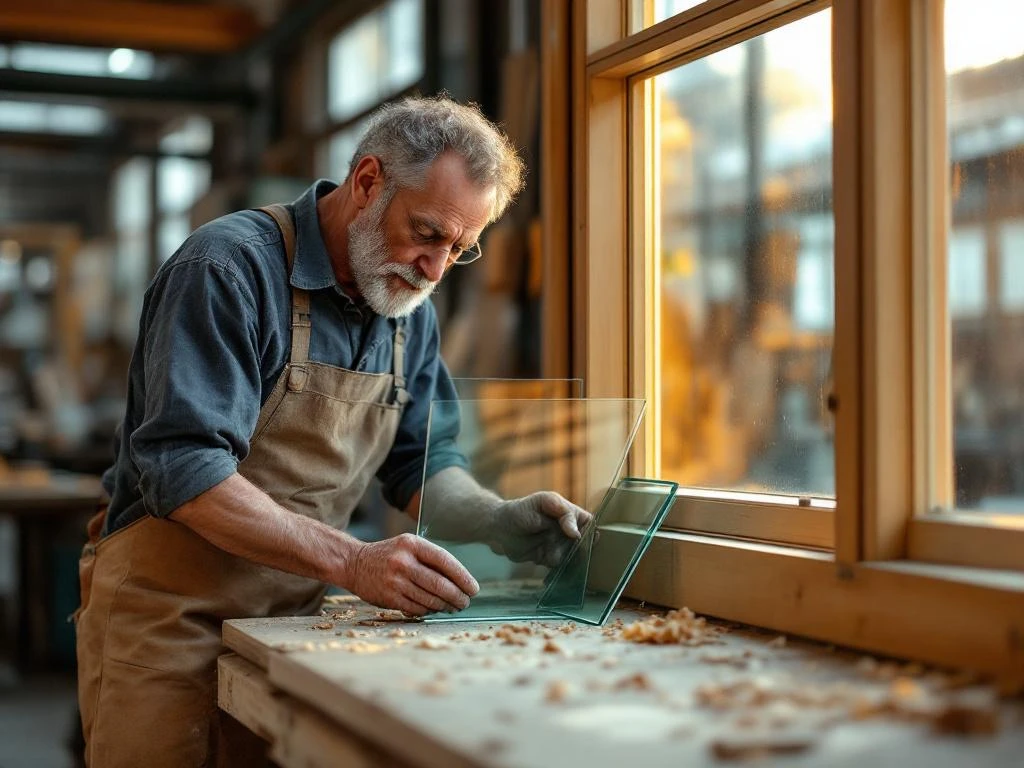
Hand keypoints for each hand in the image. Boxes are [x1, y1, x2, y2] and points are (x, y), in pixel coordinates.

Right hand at [346, 533, 478, 615]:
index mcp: (412, 544)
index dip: (463, 577)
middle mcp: (404, 561)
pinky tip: (434, 609)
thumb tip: (460, 580)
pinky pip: (417, 608)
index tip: (473, 588)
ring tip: (453, 607)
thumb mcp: (409, 547)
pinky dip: (429, 610)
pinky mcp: (389, 598)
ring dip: (445, 606)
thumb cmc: (389, 555)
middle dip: (458, 596)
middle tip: (465, 602)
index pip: (445, 561)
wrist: (355, 563)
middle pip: (440, 584)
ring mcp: (395, 581)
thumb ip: (431, 559)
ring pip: (430, 599)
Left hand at [486, 492, 592, 567]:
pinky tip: (543, 557)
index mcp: (568, 514)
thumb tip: (576, 533)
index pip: (588, 522)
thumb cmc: (521, 509)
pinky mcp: (549, 558)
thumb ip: (563, 513)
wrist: (499, 528)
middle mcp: (566, 531)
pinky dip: (554, 565)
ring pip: (573, 557)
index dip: (589, 530)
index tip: (577, 536)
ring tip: (547, 549)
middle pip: (584, 543)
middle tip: (561, 545)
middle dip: (577, 548)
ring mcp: (559, 545)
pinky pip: (560, 566)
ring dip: (562, 555)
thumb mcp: (543, 501)